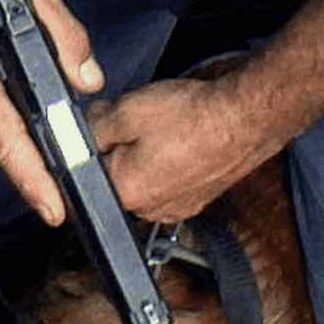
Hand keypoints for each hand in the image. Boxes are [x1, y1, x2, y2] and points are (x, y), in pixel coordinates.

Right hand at [0, 0, 100, 226]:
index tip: (55, 209)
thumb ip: (66, 35)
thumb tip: (88, 81)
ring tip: (24, 84)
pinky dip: (1, 115)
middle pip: (8, 144)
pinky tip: (4, 86)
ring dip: (19, 122)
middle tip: (64, 116)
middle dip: (40, 138)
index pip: (6, 140)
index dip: (33, 179)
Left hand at [85, 76, 279, 225]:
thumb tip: (75, 136)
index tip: (104, 126)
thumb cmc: (194, 116)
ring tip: (163, 129)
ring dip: (142, 156)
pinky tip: (179, 140)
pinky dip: (167, 163)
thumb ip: (92, 128)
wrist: (247, 118)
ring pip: (140, 179)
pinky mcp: (195, 201)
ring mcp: (175, 209)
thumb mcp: (126, 111)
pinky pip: (166, 182)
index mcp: (126, 194)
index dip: (90, 144)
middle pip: (113, 178)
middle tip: (137, 122)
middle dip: (116, 150)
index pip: (84, 175)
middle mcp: (149, 212)